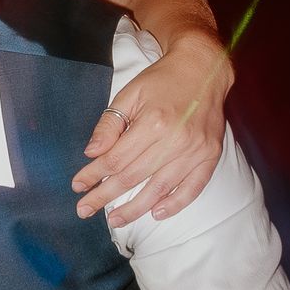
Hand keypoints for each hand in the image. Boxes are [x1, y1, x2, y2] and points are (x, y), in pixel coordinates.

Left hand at [73, 37, 227, 222]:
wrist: (204, 69)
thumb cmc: (162, 80)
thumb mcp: (129, 94)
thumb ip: (110, 124)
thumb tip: (92, 154)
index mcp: (153, 123)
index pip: (116, 159)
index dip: (94, 175)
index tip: (78, 186)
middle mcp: (175, 140)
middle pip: (134, 177)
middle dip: (106, 196)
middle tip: (85, 210)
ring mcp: (195, 151)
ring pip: (160, 188)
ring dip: (135, 208)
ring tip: (115, 220)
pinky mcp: (211, 155)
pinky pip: (193, 188)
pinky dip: (175, 204)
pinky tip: (156, 214)